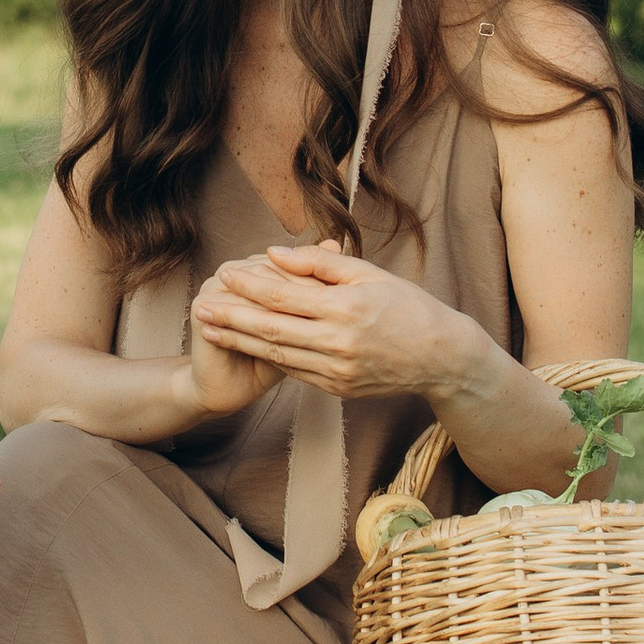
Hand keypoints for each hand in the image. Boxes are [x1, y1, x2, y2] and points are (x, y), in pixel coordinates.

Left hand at [190, 242, 500, 406]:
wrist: (442, 358)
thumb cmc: (409, 307)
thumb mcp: (370, 274)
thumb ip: (320, 264)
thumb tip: (274, 255)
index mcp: (348, 307)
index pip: (285, 295)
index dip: (250, 285)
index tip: (224, 272)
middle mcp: (340, 342)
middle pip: (272, 329)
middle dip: (232, 316)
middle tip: (201, 305)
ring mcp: (338, 370)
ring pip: (277, 355)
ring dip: (240, 341)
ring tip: (211, 327)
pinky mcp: (338, 388)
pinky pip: (295, 372)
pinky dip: (268, 358)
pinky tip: (246, 347)